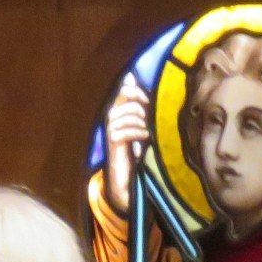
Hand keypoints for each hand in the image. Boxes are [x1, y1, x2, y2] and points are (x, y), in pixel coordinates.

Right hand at [102, 73, 152, 214]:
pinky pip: (129, 130)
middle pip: (127, 98)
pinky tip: (145, 138)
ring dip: (143, 122)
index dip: (139, 92)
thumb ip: (141, 106)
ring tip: (147, 133)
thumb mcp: (141, 125)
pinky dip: (140, 133)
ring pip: (130, 113)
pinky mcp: (113, 140)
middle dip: (143, 107)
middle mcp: (111, 116)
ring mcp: (111, 127)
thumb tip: (144, 88)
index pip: (125, 90)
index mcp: (117, 109)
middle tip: (148, 121)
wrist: (124, 174)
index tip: (149, 103)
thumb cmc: (135, 147)